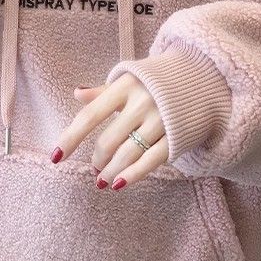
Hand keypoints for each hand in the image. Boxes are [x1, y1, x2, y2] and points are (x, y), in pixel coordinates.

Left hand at [50, 73, 169, 190]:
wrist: (204, 76)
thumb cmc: (158, 79)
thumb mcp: (130, 78)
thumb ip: (103, 90)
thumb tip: (77, 93)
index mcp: (125, 86)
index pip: (90, 115)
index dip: (71, 138)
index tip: (56, 157)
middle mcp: (141, 102)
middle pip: (109, 140)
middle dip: (98, 159)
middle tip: (94, 168)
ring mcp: (160, 120)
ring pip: (128, 154)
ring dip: (111, 171)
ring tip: (103, 180)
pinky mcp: (176, 136)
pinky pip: (151, 161)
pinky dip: (133, 175)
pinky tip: (119, 184)